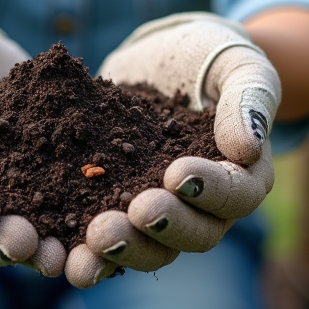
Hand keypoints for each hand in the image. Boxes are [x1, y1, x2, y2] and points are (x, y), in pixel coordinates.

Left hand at [64, 13, 279, 287]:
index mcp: (243, 175)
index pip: (237, 195)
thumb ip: (249, 98)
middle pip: (194, 234)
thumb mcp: (237, 63)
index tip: (177, 173)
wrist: (157, 58)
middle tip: (136, 211)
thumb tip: (248, 148)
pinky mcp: (117, 209)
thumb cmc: (209, 56)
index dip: (211, 190)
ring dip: (124, 250)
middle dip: (164, 226)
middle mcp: (205, 207)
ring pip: (150, 248)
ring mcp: (161, 213)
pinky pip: (106, 241)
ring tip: (94, 239)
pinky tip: (59, 252)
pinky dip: (85, 251)